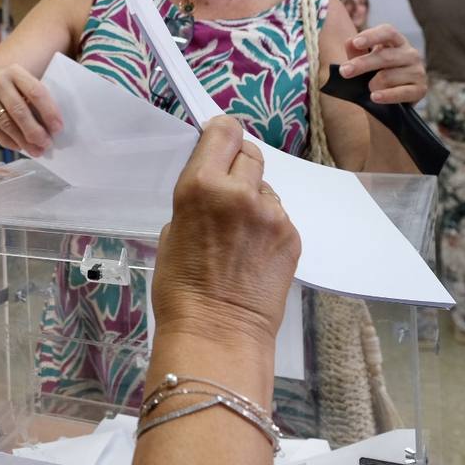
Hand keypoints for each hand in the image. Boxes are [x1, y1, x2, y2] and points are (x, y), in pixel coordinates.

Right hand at [0, 64, 62, 155]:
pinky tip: (20, 147)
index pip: (36, 92)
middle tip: (47, 144)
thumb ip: (35, 97)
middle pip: (19, 110)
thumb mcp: (21, 82)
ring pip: (6, 123)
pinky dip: (8, 141)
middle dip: (35, 131)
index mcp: (15, 71)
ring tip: (36, 151)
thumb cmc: (9, 86)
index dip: (49, 112)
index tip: (58, 129)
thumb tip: (53, 126)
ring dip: (23, 140)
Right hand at [152, 117, 299, 348]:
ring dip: (254, 199)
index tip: (218, 143)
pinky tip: (254, 253)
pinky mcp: (293, 236)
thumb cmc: (179, 288)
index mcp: (200, 185)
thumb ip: (196, 201)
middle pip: (249, 153)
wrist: (217, 332)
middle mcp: (239, 191)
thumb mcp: (171, 231)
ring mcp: (272, 214)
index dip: (221, 134)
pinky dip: (267, 227)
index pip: (223, 131)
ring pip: (265, 188)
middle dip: (238, 166)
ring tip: (240, 233)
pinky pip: (279, 216)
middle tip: (228, 191)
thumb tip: (214, 192)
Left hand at [338, 23, 424, 103]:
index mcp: (396, 42)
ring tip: (368, 89)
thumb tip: (350, 42)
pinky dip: (386, 96)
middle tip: (344, 71)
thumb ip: (356, 52)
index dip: (372, 36)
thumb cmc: (374, 76)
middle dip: (362, 64)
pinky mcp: (420, 89)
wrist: (388, 104)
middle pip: (385, 56)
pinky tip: (374, 97)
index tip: (356, 43)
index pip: (387, 32)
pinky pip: (401, 93)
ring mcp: (417, 71)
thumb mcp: (364, 63)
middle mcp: (410, 53)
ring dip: (372, 84)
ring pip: (388, 76)